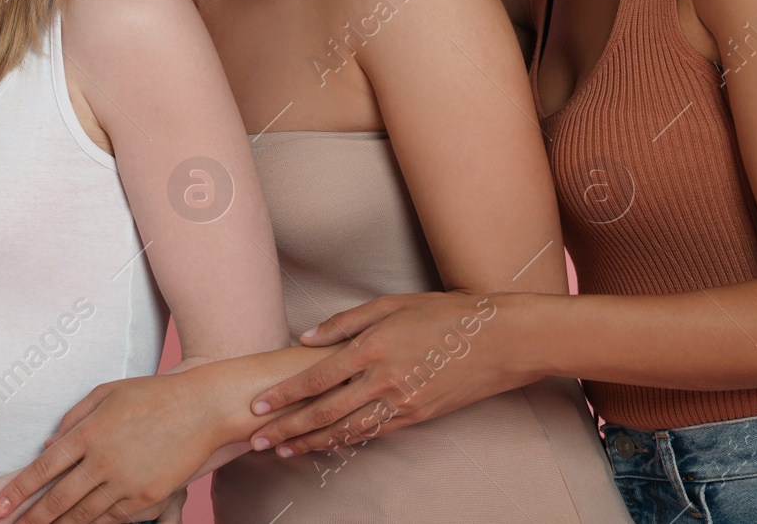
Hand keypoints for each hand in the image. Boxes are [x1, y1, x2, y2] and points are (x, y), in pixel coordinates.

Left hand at [0, 368, 226, 523]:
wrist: (200, 408)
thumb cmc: (150, 395)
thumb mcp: (105, 394)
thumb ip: (72, 419)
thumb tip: (47, 446)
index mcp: (89, 432)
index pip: (43, 468)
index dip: (18, 491)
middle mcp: (103, 460)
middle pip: (58, 498)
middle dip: (32, 518)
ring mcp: (126, 482)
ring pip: (84, 514)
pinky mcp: (148, 497)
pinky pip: (114, 518)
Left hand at [245, 291, 538, 457]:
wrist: (499, 341)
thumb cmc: (445, 314)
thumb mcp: (391, 305)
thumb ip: (345, 323)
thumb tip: (305, 339)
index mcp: (372, 348)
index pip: (316, 379)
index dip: (284, 395)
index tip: (258, 405)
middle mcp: (383, 381)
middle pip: (324, 412)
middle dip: (287, 428)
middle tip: (257, 439)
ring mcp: (402, 403)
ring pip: (347, 430)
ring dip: (310, 442)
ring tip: (282, 450)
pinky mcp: (417, 417)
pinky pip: (373, 432)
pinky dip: (345, 441)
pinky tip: (325, 445)